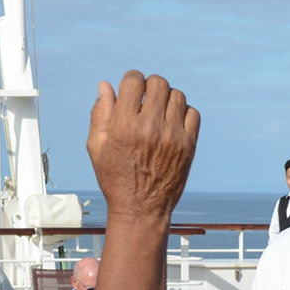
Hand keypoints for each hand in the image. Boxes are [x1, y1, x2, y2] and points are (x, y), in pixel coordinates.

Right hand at [86, 71, 199, 225]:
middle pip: (158, 83)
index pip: (134, 81)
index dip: (131, 79)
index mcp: (125, 126)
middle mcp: (151, 128)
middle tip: (145, 98)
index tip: (130, 87)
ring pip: (177, 95)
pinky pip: (192, 113)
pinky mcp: (188, 146)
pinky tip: (172, 122)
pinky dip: (183, 112)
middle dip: (150, 85)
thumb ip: (101, 114)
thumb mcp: (97, 147)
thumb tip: (106, 85)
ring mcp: (173, 137)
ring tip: (159, 111)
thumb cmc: (115, 178)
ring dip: (167, 98)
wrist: (141, 209)